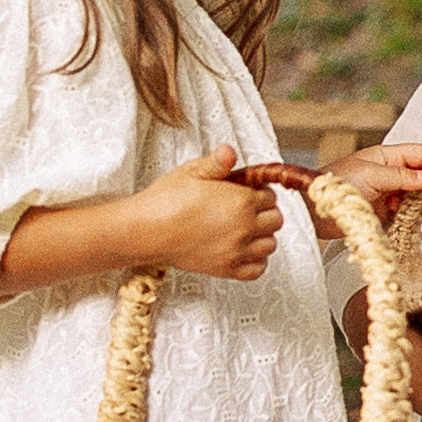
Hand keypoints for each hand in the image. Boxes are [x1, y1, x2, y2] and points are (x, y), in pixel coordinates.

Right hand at [131, 146, 283, 282]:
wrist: (146, 231)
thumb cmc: (166, 199)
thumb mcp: (192, 171)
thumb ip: (217, 162)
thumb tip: (231, 152)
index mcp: (241, 201)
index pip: (270, 196)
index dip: (259, 191)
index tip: (247, 191)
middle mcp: (244, 227)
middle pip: (275, 220)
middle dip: (265, 212)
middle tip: (246, 208)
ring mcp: (236, 251)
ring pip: (270, 245)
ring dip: (262, 236)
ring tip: (244, 228)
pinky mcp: (226, 269)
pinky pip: (257, 270)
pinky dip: (256, 261)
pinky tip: (243, 250)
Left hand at [336, 141, 421, 208]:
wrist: (311, 212)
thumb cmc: (335, 186)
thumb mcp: (371, 176)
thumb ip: (402, 176)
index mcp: (386, 156)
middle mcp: (390, 173)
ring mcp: (388, 194)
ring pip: (418, 195)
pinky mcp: (384, 213)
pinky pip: (407, 213)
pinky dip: (419, 216)